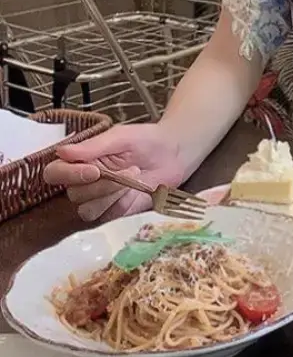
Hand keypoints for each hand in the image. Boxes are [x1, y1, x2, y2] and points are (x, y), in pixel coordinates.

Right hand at [44, 123, 185, 223]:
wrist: (174, 154)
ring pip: (87, 210)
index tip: (94, 170)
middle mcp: (84, 182)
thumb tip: (61, 151)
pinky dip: (120, 205)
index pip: (55, 173)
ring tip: (134, 177)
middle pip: (74, 194)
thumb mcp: (119, 137)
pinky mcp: (114, 213)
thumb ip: (92, 147)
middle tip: (129, 169)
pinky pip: (105, 218)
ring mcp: (98, 200)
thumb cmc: (145, 140)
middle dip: (101, 185)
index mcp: (80, 160)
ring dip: (111, 196)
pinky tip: (136, 190)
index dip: (69, 175)